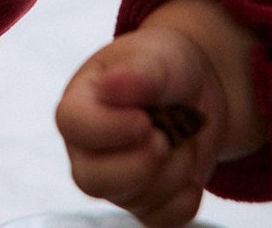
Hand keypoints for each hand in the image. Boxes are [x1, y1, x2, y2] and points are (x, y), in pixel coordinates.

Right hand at [55, 26, 227, 227]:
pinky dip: (185, 196)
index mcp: (80, 102)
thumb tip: (109, 87)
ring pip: (134, 201)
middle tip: (167, 137)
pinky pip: (162, 220)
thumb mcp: (156, 59)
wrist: (198, 90)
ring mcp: (114, 181)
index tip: (146, 120)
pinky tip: (188, 162)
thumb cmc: (165, 65)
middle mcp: (88, 148)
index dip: (109, 129)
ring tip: (183, 134)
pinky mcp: (144, 204)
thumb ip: (136, 74)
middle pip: (91, 180)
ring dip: (173, 171)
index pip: (73, 125)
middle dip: (140, 164)